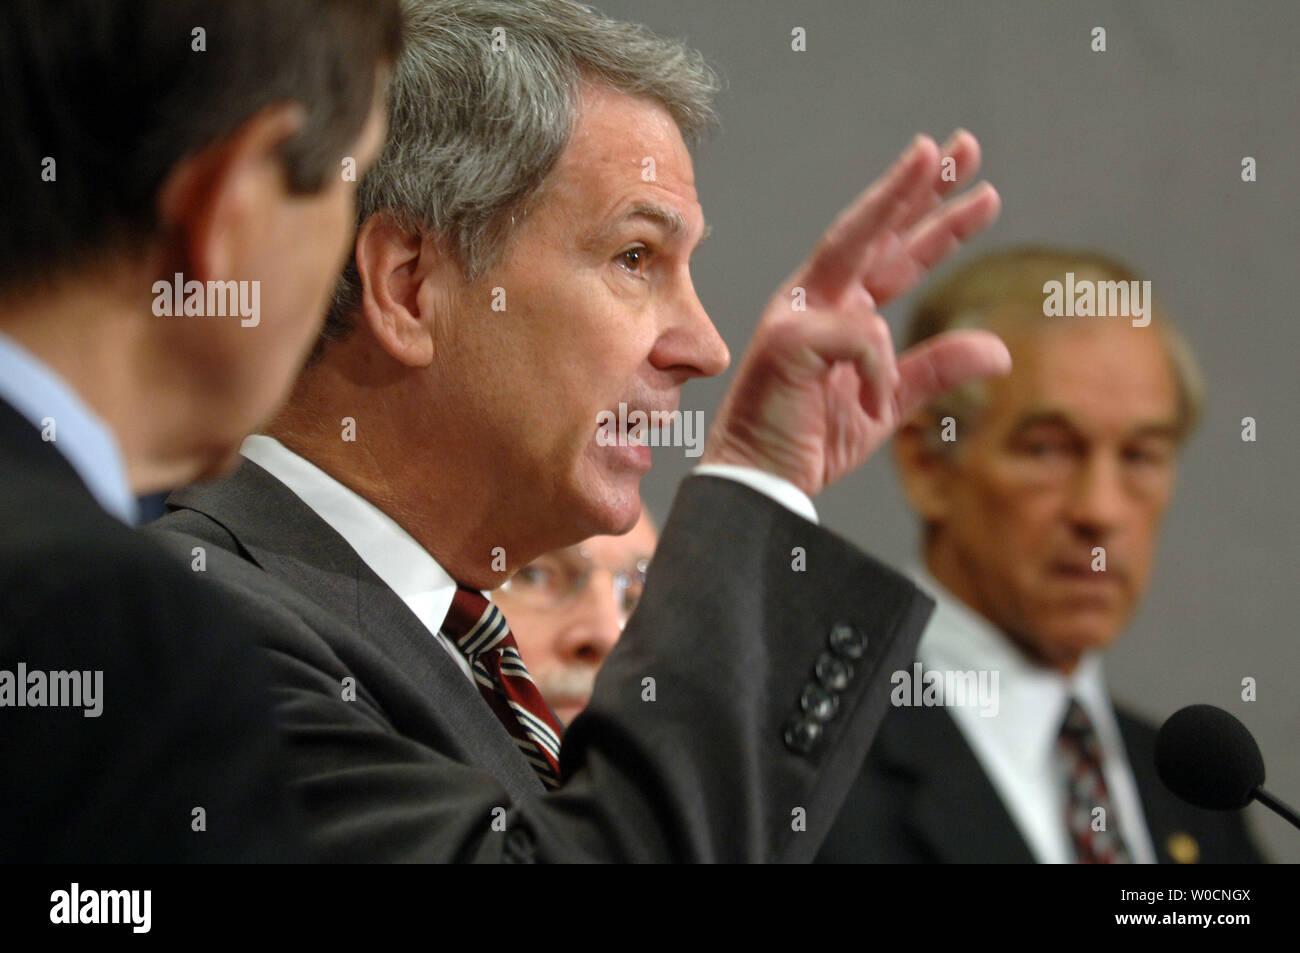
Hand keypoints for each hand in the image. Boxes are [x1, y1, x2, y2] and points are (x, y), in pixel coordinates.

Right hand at [702, 130, 1011, 496]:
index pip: (894, 255)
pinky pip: (862, 338)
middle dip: (919, 184)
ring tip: (930, 155)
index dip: (935, 220)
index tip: (978, 184)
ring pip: (855, 244)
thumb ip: (936, 371)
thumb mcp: (888, 404)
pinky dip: (880, 372)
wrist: (760, 483)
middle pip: (874, 228)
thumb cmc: (809, 442)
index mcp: (838, 312)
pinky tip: (876, 402)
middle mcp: (816, 301)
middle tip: (964, 143)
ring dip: (894, 197)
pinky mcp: (788, 339)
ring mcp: (797, 315)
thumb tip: (1000, 350)